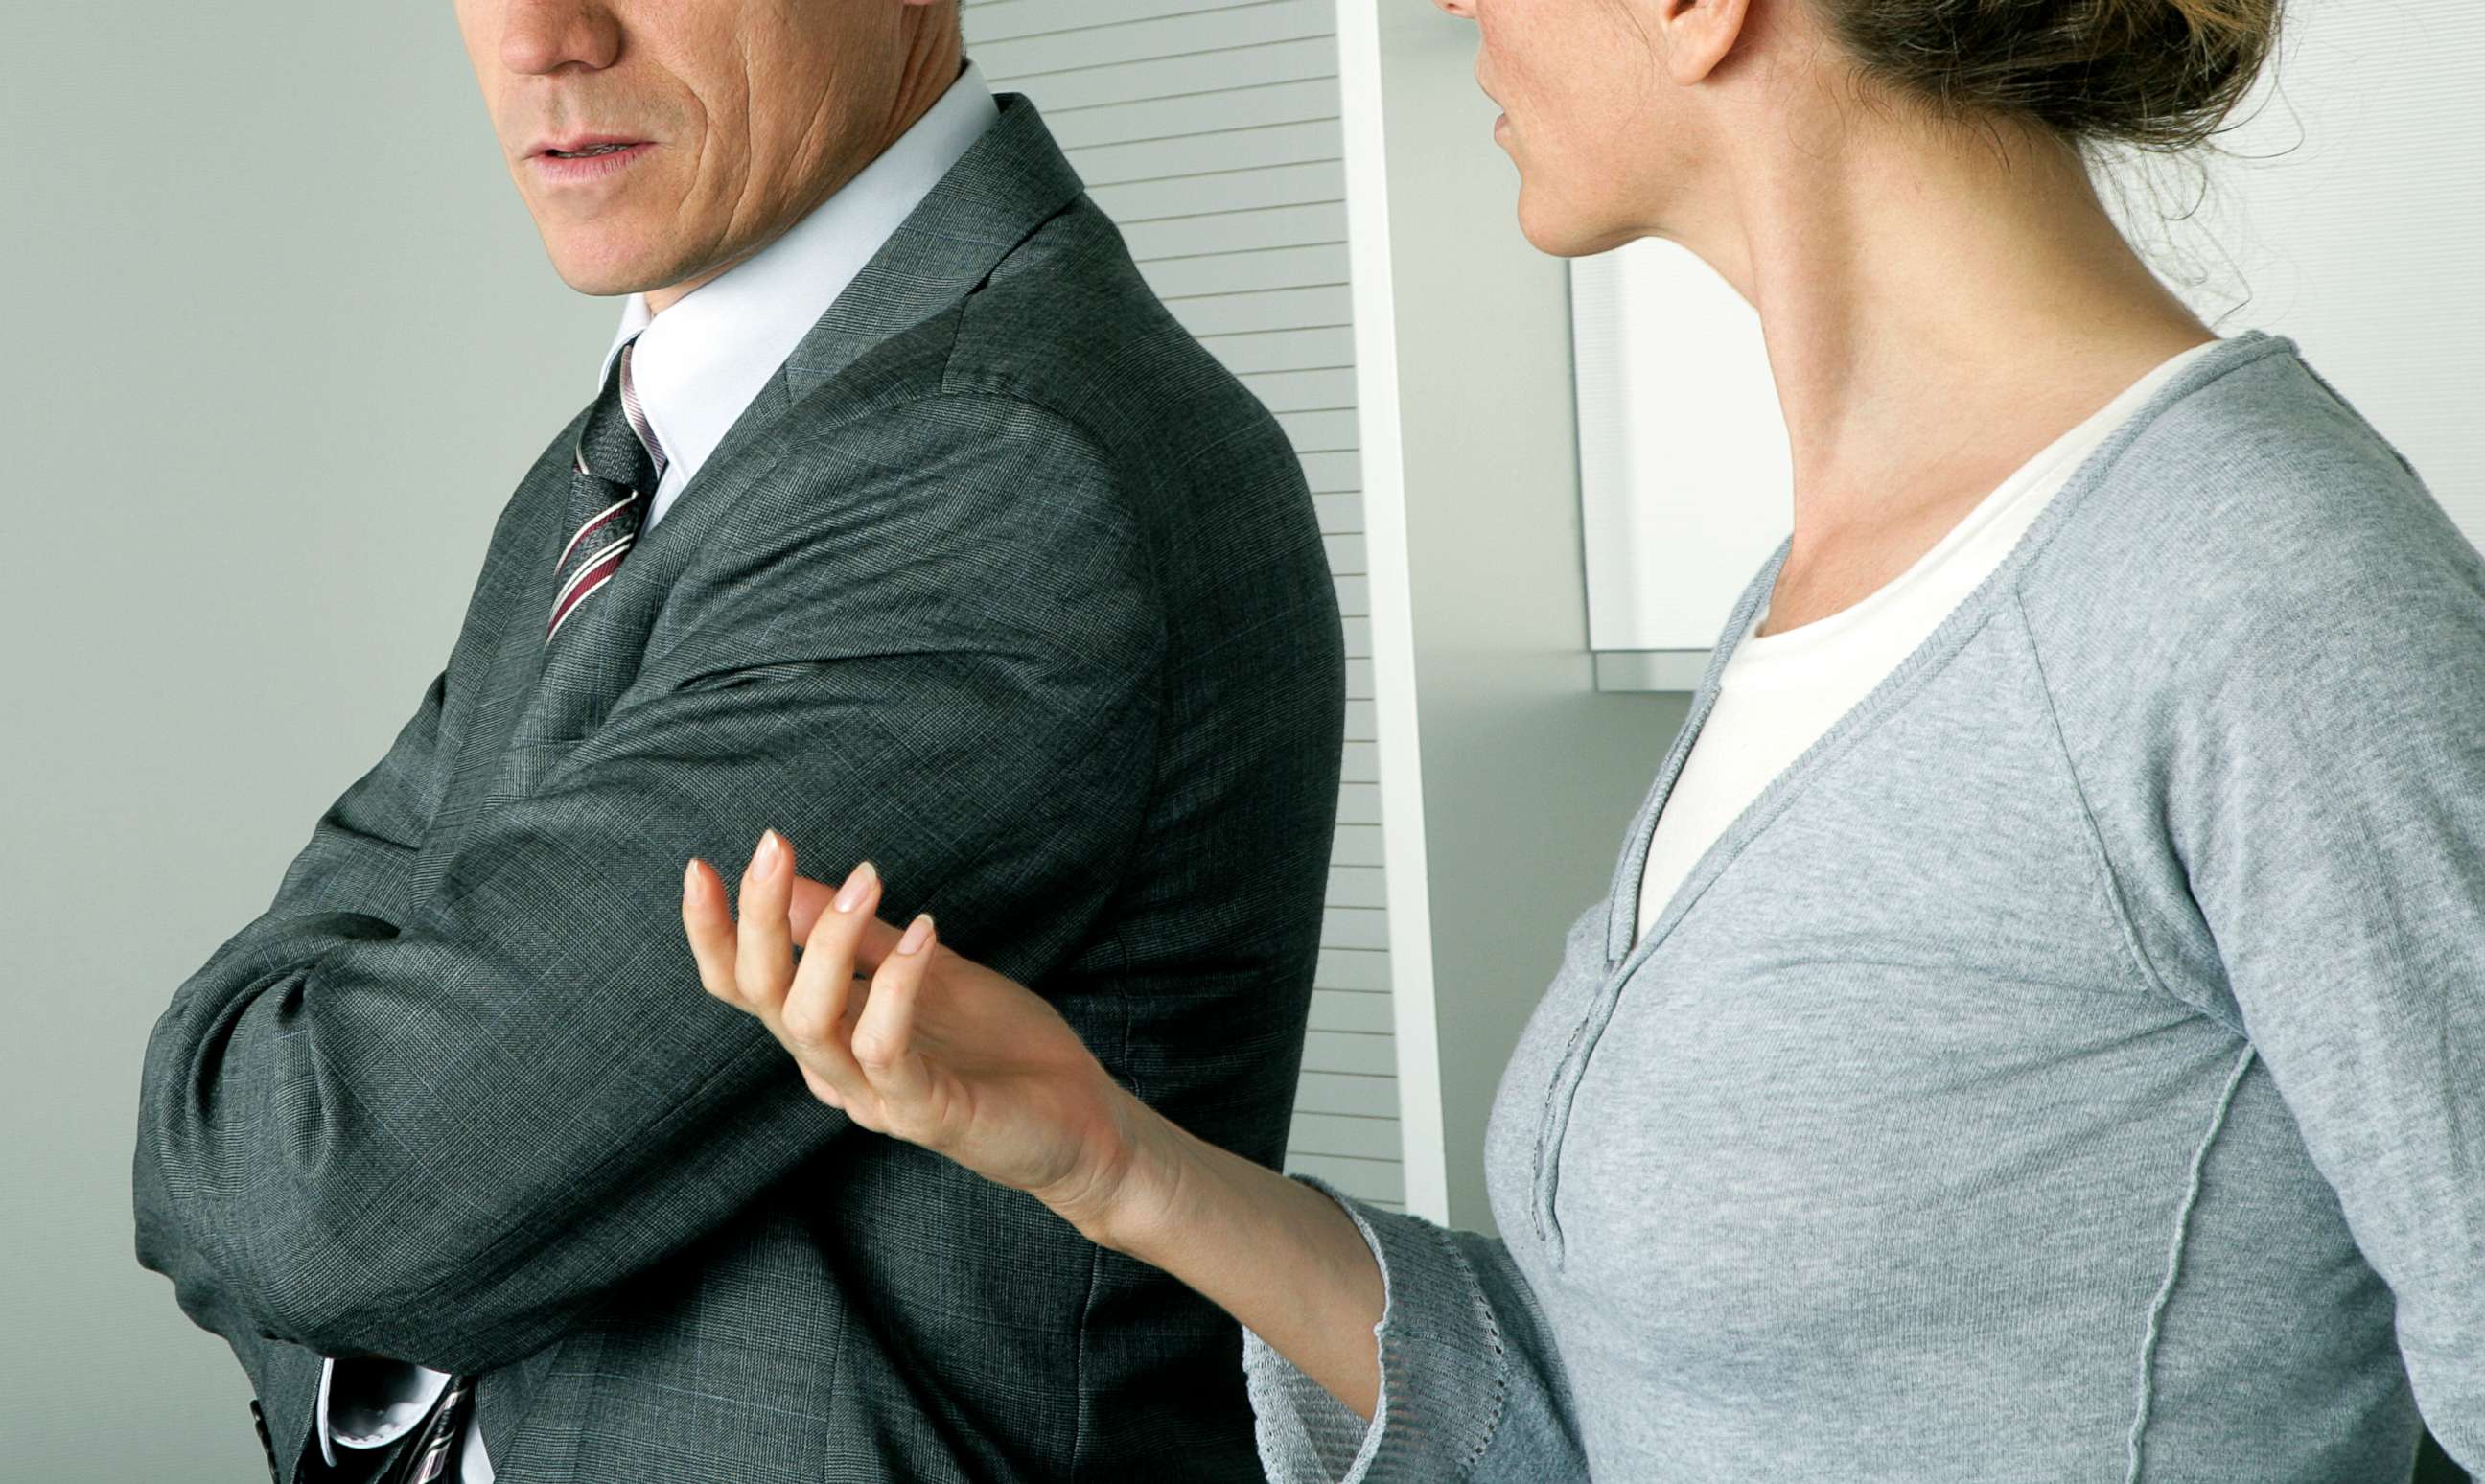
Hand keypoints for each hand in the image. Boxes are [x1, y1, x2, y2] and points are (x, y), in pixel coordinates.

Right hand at [680, 830, 1158, 1243]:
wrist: (1085, 1124)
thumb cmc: (1002, 1047)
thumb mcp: (928, 970)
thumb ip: (863, 939)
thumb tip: (790, 884)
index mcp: (830, 1035)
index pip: (744, 988)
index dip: (712, 933)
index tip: (702, 866)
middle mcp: (836, 1070)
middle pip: (760, 997)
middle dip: (754, 917)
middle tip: (772, 845)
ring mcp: (875, 1098)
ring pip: (805, 1025)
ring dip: (825, 942)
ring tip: (869, 878)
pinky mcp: (924, 1114)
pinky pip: (883, 1051)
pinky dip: (893, 986)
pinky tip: (922, 935)